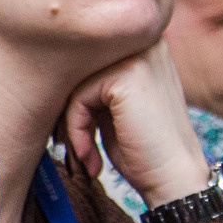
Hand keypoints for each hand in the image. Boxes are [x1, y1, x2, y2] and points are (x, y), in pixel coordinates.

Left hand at [61, 38, 211, 205]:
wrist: (174, 179)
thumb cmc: (143, 151)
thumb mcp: (113, 110)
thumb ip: (92, 88)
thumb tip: (47, 79)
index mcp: (142, 47)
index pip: (85, 66)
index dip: (74, 104)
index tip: (74, 139)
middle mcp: (144, 44)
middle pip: (77, 73)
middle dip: (68, 115)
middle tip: (74, 150)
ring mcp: (139, 56)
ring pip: (75, 86)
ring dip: (71, 127)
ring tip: (83, 156)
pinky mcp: (128, 75)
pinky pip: (78, 98)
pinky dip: (75, 130)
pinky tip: (87, 153)